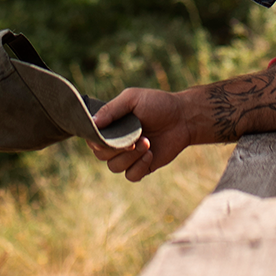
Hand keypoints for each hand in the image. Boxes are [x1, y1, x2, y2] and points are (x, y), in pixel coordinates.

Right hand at [86, 87, 203, 182]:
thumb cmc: (157, 104)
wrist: (182, 118)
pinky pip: (131, 176)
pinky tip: (150, 154)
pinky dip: (139, 167)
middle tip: (134, 140)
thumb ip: (111, 109)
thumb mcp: (132, 99)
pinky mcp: (142, 167)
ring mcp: (128, 156)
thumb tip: (92, 123)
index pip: (92, 138)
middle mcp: (116, 142)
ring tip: (147, 143)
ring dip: (130, 157)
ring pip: (114, 167)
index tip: (109, 137)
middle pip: (101, 155)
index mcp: (110, 126)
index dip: (97, 140)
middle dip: (117, 148)